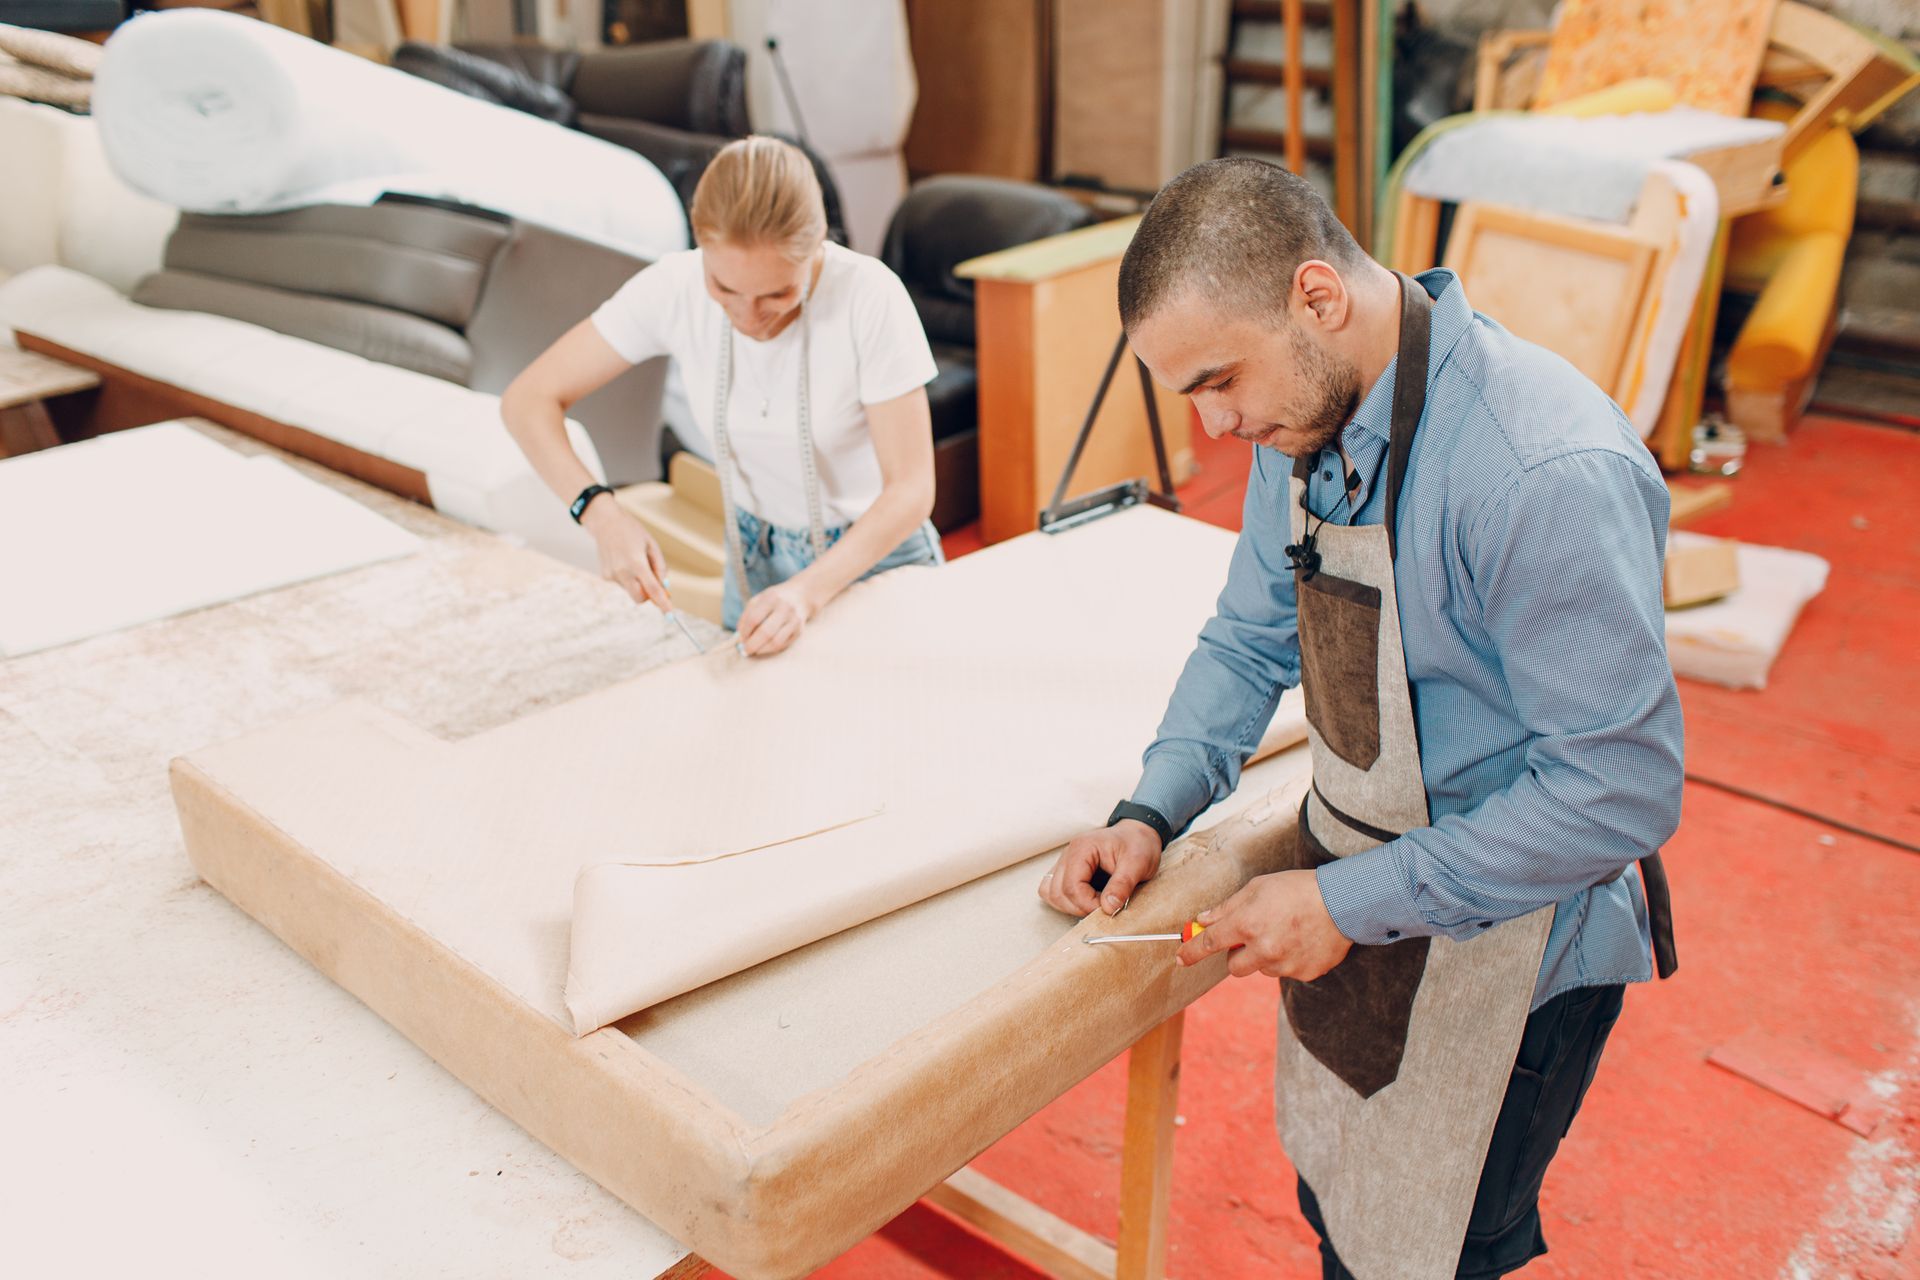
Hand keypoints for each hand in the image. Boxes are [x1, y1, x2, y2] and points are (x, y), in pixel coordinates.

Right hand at [582, 498, 670, 611]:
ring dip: (637, 583)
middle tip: (654, 583)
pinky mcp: (605, 576)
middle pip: (640, 598)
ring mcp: (611, 575)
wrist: (605, 523)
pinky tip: (623, 561)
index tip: (670, 615)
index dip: (662, 604)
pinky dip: (628, 578)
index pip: (652, 590)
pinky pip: (623, 584)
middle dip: (649, 596)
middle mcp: (622, 572)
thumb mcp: (652, 546)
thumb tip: (664, 588)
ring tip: (633, 560)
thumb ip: (660, 568)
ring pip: (631, 591)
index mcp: (636, 563)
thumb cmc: (632, 532)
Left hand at [736, 580, 815, 656]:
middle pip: (765, 632)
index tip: (741, 639)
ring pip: (775, 642)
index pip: (754, 619)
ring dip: (762, 650)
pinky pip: (783, 645)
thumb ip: (747, 615)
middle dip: (752, 645)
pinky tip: (764, 648)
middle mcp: (785, 608)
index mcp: (771, 598)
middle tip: (745, 650)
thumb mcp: (758, 600)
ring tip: (754, 650)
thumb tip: (740, 637)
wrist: (801, 596)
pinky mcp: (799, 630)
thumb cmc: (774, 599)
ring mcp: (794, 620)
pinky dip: (771, 650)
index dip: (745, 632)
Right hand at [1038, 819, 1162, 916]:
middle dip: (1080, 907)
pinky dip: (1067, 902)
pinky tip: (1087, 901)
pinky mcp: (1066, 871)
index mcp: (1082, 848)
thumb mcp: (1137, 863)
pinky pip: (1054, 891)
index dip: (1088, 904)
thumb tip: (1108, 908)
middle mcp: (1068, 854)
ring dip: (1071, 906)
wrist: (1137, 834)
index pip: (1072, 886)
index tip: (1109, 909)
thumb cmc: (1137, 844)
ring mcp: (1064, 863)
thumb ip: (1122, 885)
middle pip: (1057, 892)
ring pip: (1051, 893)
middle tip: (1104, 908)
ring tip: (1095, 904)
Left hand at [1176, 869, 1352, 980]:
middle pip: (1234, 967)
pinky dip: (1289, 960)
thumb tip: (1202, 921)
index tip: (1180, 958)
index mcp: (1247, 924)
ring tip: (1285, 932)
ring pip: (1262, 969)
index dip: (1191, 952)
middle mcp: (1263, 949)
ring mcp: (1285, 964)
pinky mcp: (1304, 973)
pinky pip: (1287, 971)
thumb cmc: (1297, 888)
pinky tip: (1302, 940)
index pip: (1209, 944)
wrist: (1342, 901)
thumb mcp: (1257, 887)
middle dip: (1238, 955)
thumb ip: (1227, 908)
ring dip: (1265, 956)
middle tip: (1252, 936)